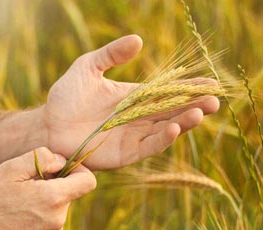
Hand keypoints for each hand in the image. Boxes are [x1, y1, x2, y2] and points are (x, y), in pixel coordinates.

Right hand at [0, 147, 95, 229]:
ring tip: (18, 204)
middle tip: (26, 186)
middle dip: (53, 185)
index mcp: (53, 198)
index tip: (61, 168)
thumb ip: (41, 157)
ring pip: (59, 209)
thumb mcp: (9, 169)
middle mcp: (58, 221)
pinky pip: (52, 224)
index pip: (88, 181)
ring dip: (45, 202)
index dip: (78, 170)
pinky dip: (41, 217)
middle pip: (69, 194)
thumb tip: (62, 160)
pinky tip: (18, 218)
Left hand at [43, 35, 219, 169]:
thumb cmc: (66, 96)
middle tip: (214, 101)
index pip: (167, 91)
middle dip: (194, 106)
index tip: (211, 82)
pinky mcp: (124, 154)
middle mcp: (138, 117)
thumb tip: (138, 40)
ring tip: (199, 113)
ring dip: (182, 123)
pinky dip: (161, 139)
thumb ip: (111, 55)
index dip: (189, 88)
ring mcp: (132, 136)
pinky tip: (174, 129)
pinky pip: (147, 147)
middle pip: (172, 111)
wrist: (48, 124)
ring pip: (164, 130)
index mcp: (134, 97)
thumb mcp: (87, 67)